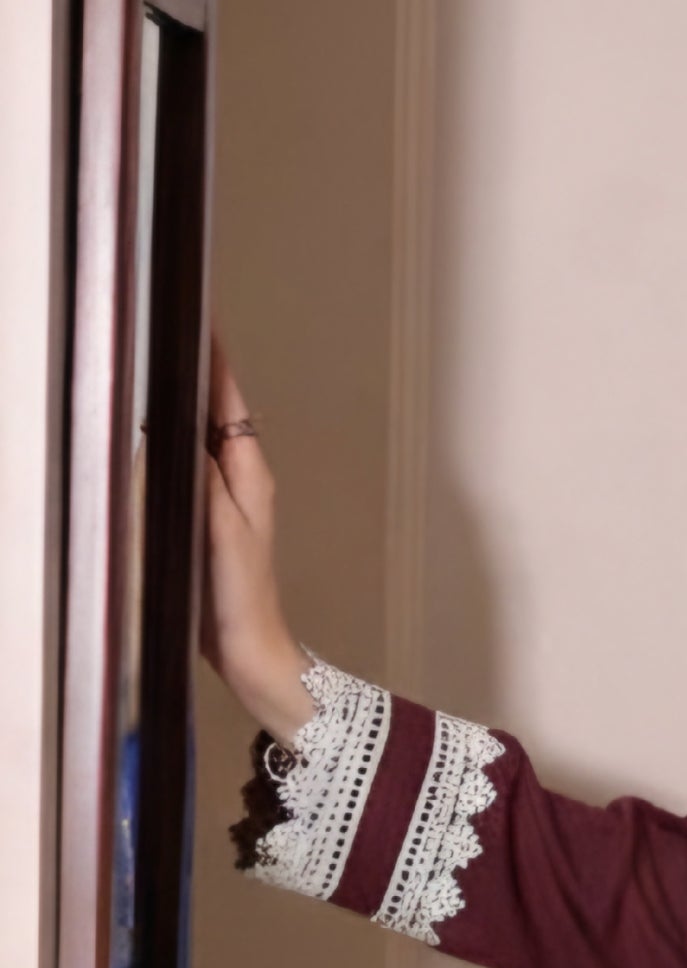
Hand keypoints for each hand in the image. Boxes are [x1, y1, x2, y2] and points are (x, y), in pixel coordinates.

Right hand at [198, 339, 310, 740]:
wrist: (248, 651)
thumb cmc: (241, 599)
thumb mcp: (222, 533)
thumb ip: (205, 480)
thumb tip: (183, 430)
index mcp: (249, 474)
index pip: (229, 399)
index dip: (214, 357)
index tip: (201, 316)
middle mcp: (240, 479)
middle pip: (215, 408)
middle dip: (198, 366)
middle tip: (176, 322)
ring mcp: (224, 497)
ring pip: (201, 432)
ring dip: (185, 397)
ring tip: (165, 359)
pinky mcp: (208, 517)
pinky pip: (190, 461)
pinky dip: (175, 436)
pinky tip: (156, 429)